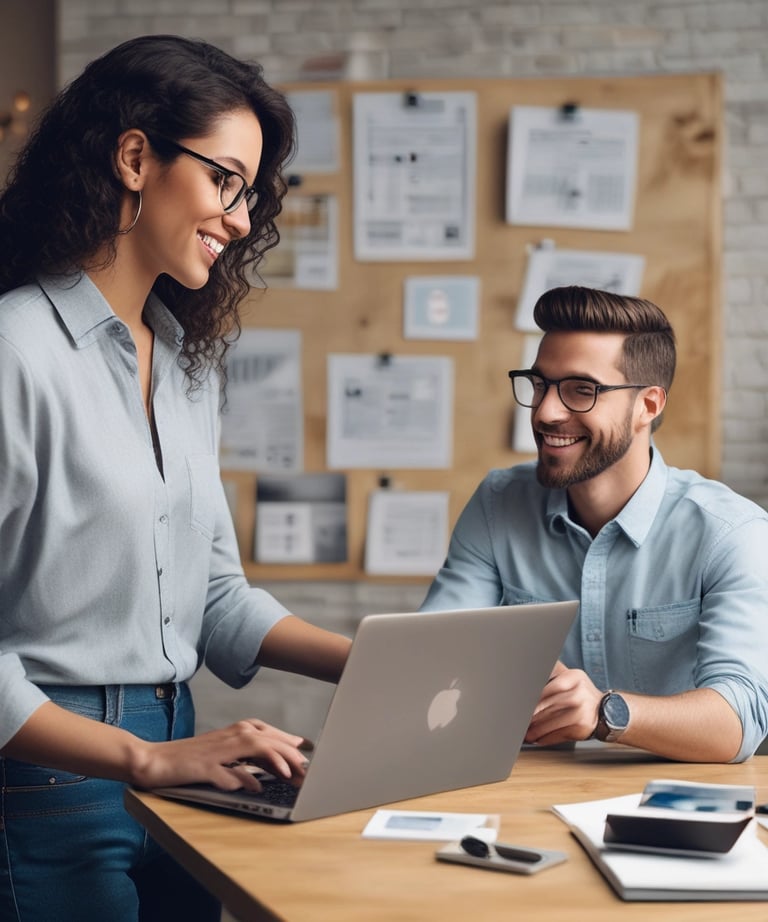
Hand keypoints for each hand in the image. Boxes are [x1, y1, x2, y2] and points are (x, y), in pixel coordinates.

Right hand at [130, 719, 312, 791]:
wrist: (154, 761)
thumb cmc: (189, 760)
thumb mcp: (222, 755)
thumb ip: (246, 758)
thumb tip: (273, 767)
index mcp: (234, 732)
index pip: (268, 733)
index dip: (288, 744)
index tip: (305, 756)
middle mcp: (228, 736)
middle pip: (266, 738)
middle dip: (289, 752)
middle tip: (306, 768)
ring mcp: (216, 751)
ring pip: (252, 747)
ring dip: (273, 758)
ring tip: (289, 773)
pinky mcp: (203, 767)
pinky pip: (226, 772)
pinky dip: (242, 778)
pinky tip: (254, 787)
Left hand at [525, 662, 602, 745]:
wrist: (606, 710)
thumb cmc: (581, 693)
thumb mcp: (571, 678)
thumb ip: (553, 675)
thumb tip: (527, 675)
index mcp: (575, 677)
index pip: (550, 686)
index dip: (535, 697)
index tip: (522, 703)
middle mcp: (579, 694)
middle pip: (548, 706)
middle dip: (531, 715)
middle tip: (519, 719)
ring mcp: (581, 712)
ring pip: (551, 722)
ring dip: (534, 730)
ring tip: (525, 732)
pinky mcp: (581, 729)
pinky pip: (558, 734)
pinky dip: (545, 738)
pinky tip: (537, 739)